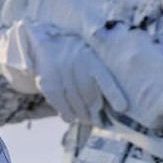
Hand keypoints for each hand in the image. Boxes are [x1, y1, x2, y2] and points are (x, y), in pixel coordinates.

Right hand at [0, 20, 127, 123]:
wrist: (40, 41)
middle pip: (89, 95)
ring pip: (74, 101)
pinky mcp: (47, 82)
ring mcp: (59, 73)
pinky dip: (66, 113)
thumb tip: (112, 101)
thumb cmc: (71, 54)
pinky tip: (70, 118)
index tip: (123, 108)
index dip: (114, 94)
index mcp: (89, 57)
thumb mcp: (85, 54)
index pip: (104, 78)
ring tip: (87, 121)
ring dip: (82, 114)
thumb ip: (96, 72)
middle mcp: (74, 64)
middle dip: (95, 111)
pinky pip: (59, 102)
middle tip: (100, 121)